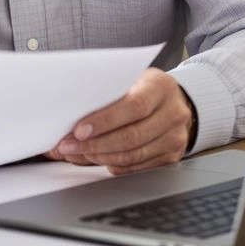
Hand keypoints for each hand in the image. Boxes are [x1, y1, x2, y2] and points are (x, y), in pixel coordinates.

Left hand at [44, 69, 193, 174]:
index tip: (79, 130)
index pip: (134, 106)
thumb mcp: (130, 78)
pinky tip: (96, 159)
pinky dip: (113, 165)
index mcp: (160, 87)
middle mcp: (172, 113)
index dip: (104, 121)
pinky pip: (137, 167)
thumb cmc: (144, 87)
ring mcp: (174, 137)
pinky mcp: (171, 157)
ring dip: (100, 157)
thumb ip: (108, 93)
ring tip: (76, 154)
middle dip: (94, 144)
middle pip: (132, 136)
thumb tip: (69, 114)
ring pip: (133, 155)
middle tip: (68, 146)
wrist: (175, 101)